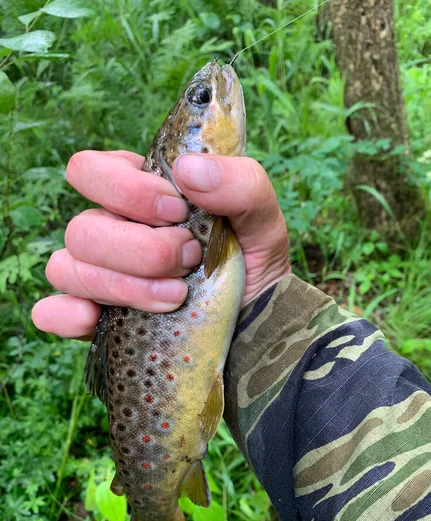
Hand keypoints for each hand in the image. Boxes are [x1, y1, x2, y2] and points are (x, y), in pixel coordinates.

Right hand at [32, 150, 290, 337]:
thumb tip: (188, 169)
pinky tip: (97, 319)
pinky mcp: (96, 318)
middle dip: (139, 249)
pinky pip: (53, 311)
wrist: (256, 324)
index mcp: (140, 195)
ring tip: (177, 298)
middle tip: (187, 260)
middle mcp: (111, 230)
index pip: (91, 171)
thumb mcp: (261, 219)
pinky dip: (68, 315)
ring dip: (123, 286)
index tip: (177, 212)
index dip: (127, 191)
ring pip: (68, 268)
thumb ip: (240, 184)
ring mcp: (100, 275)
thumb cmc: (252, 263)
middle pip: (81, 228)